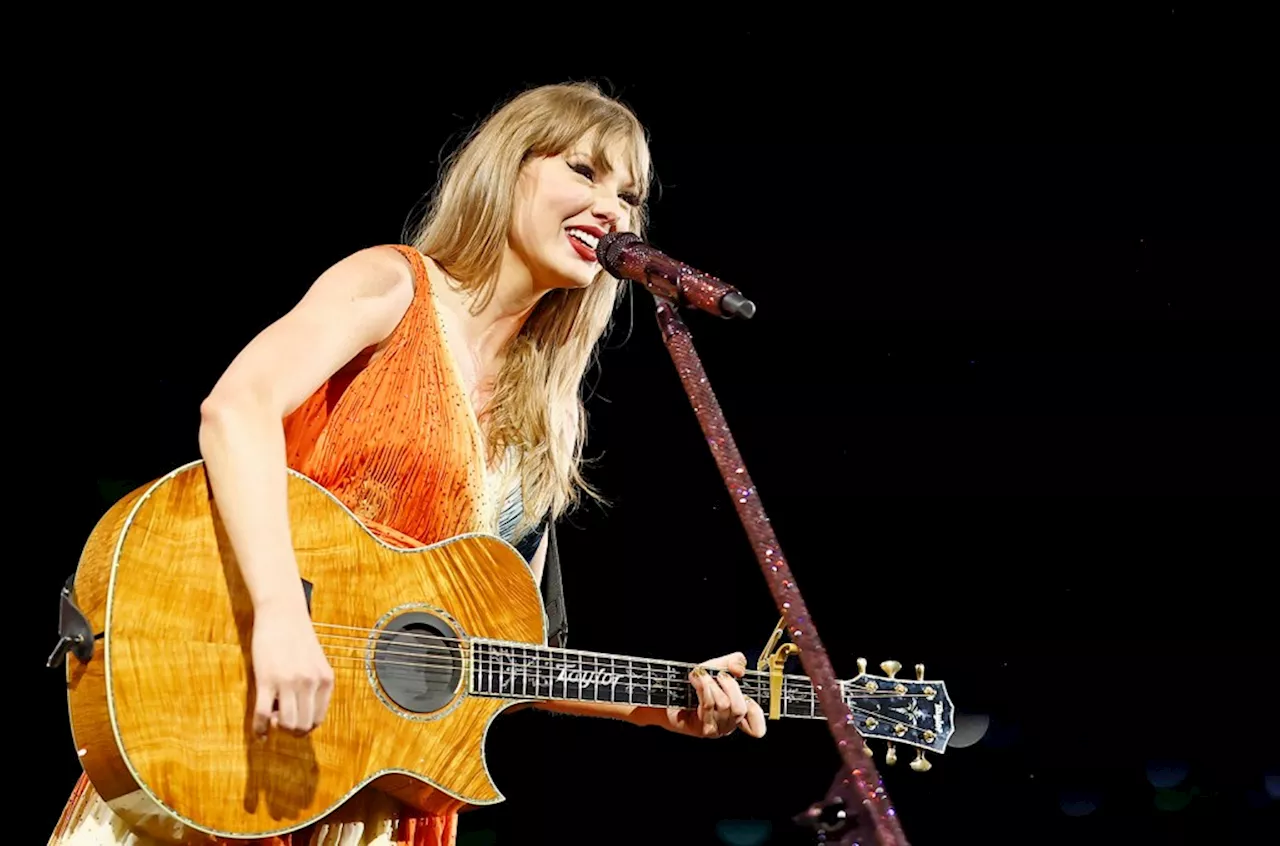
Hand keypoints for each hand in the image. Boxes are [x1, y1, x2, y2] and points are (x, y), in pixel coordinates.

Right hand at [250, 595, 334, 737]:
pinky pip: (262, 714)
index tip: (294, 721)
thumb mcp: (316, 662)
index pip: (318, 719)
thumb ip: (315, 685)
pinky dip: (259, 729)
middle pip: (303, 726)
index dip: (305, 726)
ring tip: (269, 719)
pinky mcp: (267, 679)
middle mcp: (311, 683)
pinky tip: (258, 732)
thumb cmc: (297, 636)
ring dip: (276, 728)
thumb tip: (304, 713)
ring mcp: (289, 682)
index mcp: (325, 680)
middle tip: (279, 721)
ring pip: (285, 724)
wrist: (282, 612)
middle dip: (291, 731)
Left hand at [663, 652, 765, 739]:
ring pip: (724, 705)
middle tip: (719, 675)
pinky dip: (703, 687)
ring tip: (701, 675)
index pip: (756, 726)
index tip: (748, 697)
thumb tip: (740, 670)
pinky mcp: (702, 729)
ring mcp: (716, 730)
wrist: (668, 693)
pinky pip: (709, 705)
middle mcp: (728, 725)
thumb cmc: (694, 682)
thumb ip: (733, 662)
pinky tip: (696, 679)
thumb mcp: (717, 667)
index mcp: (737, 714)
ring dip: (711, 684)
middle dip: (730, 686)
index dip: (757, 716)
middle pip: (740, 708)